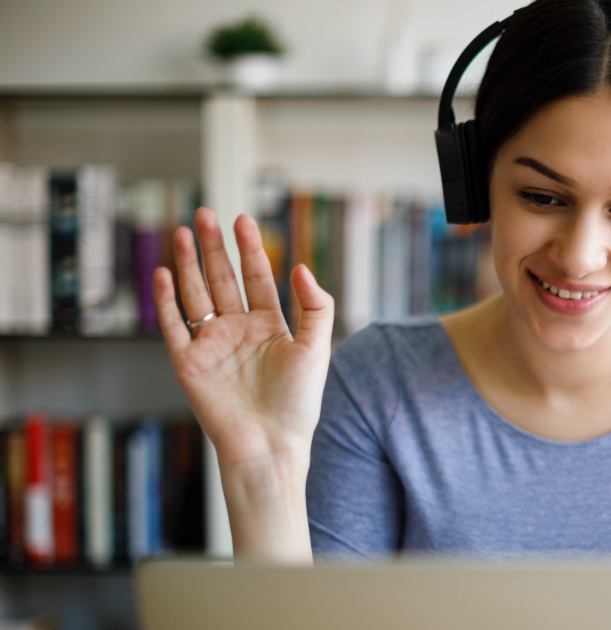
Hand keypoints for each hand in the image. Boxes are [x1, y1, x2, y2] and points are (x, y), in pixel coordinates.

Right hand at [154, 207, 330, 561]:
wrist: (269, 444)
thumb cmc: (297, 402)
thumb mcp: (316, 348)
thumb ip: (316, 306)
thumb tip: (301, 266)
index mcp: (269, 326)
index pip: (256, 277)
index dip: (249, 248)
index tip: (243, 219)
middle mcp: (238, 331)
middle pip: (222, 279)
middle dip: (213, 247)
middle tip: (205, 214)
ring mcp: (212, 345)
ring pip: (196, 295)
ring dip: (188, 264)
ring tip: (182, 232)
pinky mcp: (189, 364)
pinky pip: (173, 326)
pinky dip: (167, 300)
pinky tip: (164, 273)